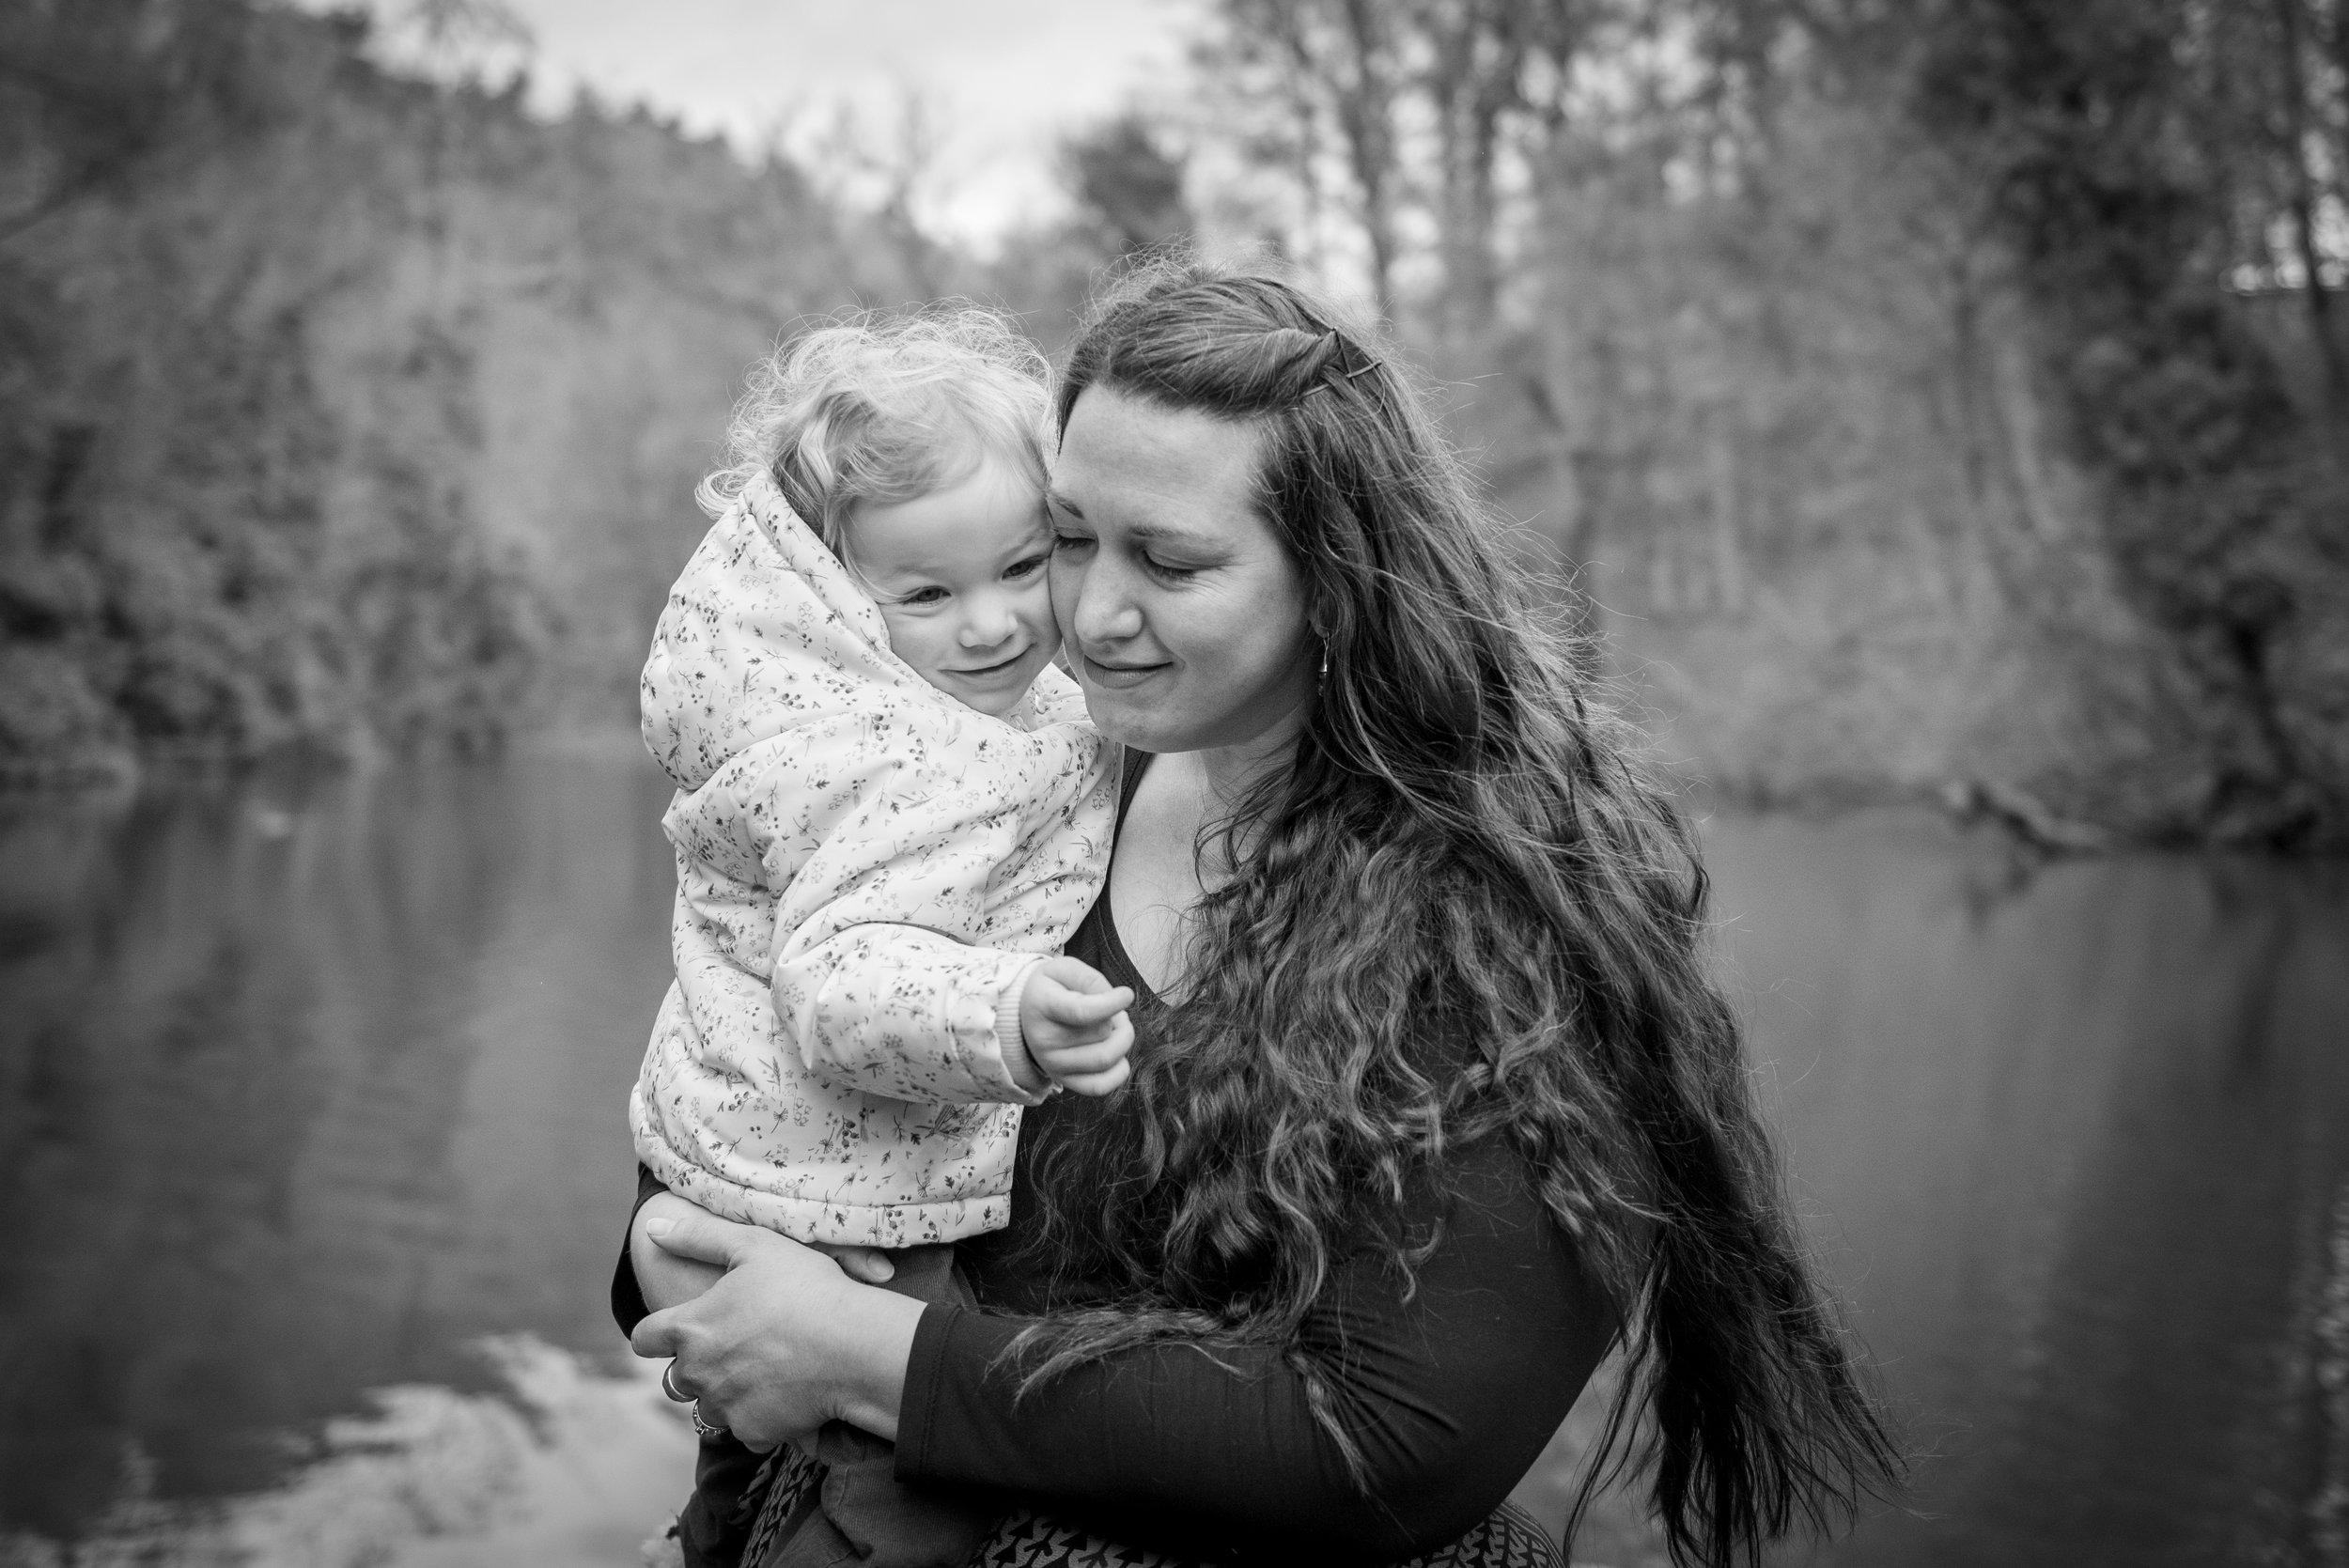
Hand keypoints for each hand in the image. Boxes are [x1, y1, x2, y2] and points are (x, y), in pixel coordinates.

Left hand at [630, 1211, 924, 1452]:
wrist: (854, 1347)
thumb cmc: (806, 1288)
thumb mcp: (754, 1245)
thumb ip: (697, 1237)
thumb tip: (654, 1228)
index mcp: (691, 1328)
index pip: (644, 1338)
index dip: (656, 1333)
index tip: (677, 1329)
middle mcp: (698, 1373)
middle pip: (676, 1377)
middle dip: (699, 1364)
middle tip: (742, 1343)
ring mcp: (725, 1406)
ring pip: (711, 1404)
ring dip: (727, 1392)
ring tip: (768, 1368)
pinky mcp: (753, 1432)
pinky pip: (746, 1427)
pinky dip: (761, 1414)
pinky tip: (788, 1391)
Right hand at [1018, 956, 1134, 1095]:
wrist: (1026, 1013)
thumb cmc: (1052, 988)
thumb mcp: (1065, 968)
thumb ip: (1091, 979)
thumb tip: (1118, 1000)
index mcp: (1043, 1006)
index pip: (1082, 1011)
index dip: (1111, 1004)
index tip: (1127, 994)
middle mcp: (1044, 1040)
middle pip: (1101, 1033)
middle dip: (1118, 1018)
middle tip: (1113, 1009)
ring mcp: (1052, 1064)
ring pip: (1106, 1059)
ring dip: (1121, 1040)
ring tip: (1114, 1027)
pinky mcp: (1063, 1080)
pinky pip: (1101, 1086)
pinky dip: (1119, 1071)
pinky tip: (1116, 1053)